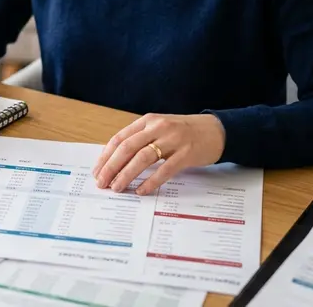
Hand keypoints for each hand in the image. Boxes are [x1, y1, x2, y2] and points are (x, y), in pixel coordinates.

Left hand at [92, 113, 225, 195]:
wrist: (216, 130)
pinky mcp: (186, 154)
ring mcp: (173, 140)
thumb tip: (115, 162)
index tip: (97, 171)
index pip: (120, 138)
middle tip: (102, 182)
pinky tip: (141, 190)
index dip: (106, 156)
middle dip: (111, 167)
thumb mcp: (159, 129)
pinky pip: (164, 170)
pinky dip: (150, 181)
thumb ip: (141, 140)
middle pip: (127, 147)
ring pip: (142, 158)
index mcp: (148, 121)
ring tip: (117, 187)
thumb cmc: (184, 132)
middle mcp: (158, 127)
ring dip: (126, 174)